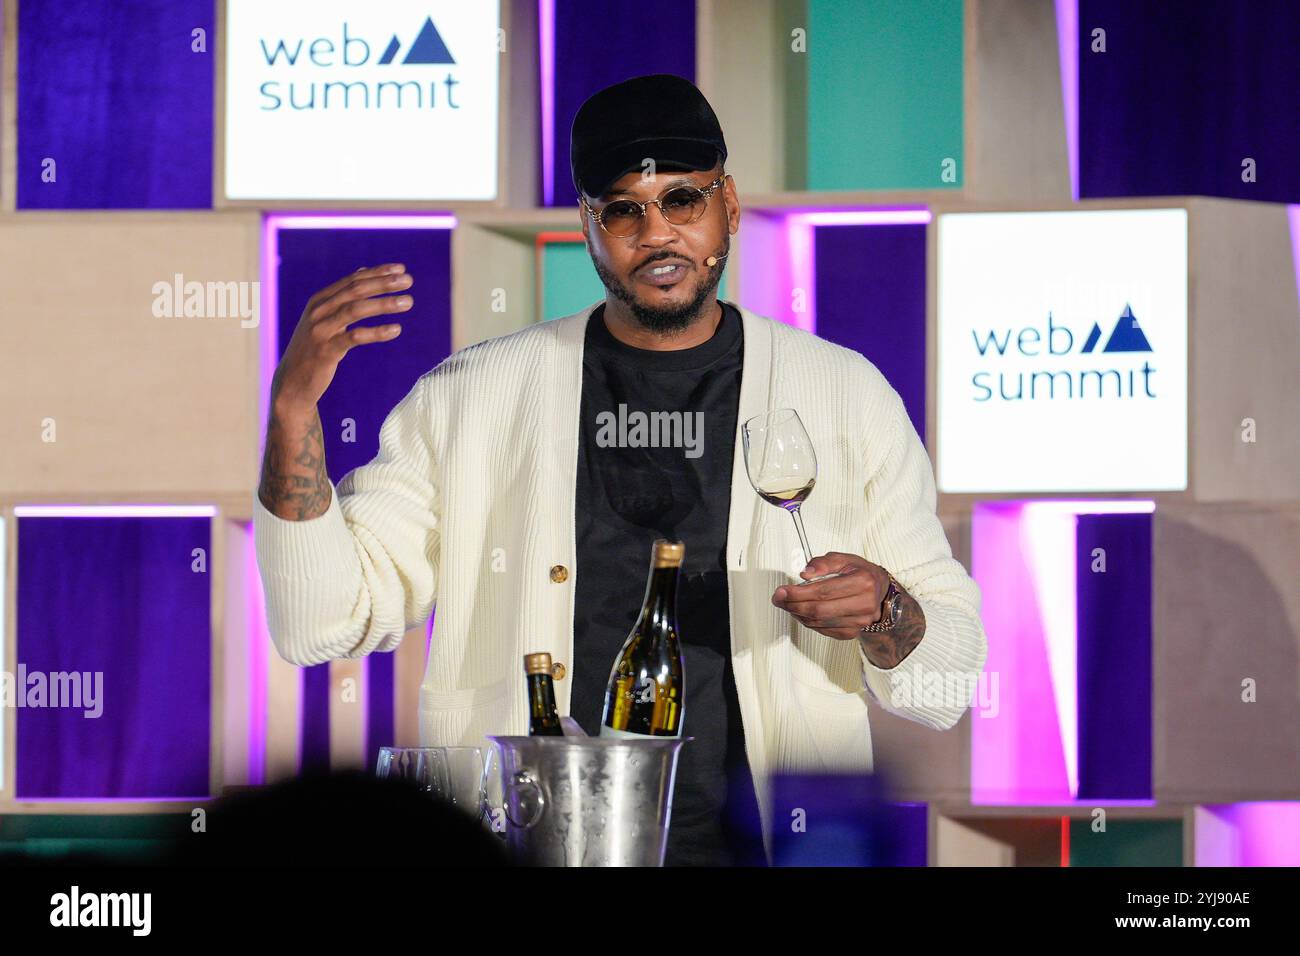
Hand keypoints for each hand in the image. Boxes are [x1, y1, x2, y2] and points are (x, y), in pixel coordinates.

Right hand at [271, 263, 413, 411]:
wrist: (293, 381)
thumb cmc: (315, 347)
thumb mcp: (325, 318)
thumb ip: (343, 296)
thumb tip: (364, 270)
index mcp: (320, 300)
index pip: (352, 280)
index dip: (377, 273)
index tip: (401, 269)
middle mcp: (318, 311)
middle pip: (355, 291)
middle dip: (383, 283)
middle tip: (409, 280)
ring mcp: (321, 330)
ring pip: (355, 310)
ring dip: (384, 303)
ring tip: (408, 302)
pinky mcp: (326, 351)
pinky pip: (354, 337)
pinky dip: (376, 332)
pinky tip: (396, 330)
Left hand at [770, 552, 891, 640]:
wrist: (879, 591)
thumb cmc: (860, 573)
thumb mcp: (844, 559)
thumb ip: (823, 563)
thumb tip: (805, 573)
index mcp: (863, 582)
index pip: (823, 591)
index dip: (798, 593)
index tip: (782, 590)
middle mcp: (864, 604)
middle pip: (819, 609)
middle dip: (793, 604)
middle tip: (779, 598)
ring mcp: (859, 621)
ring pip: (819, 622)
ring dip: (798, 614)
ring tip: (787, 604)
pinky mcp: (853, 632)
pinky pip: (824, 630)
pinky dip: (808, 622)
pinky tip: (801, 612)